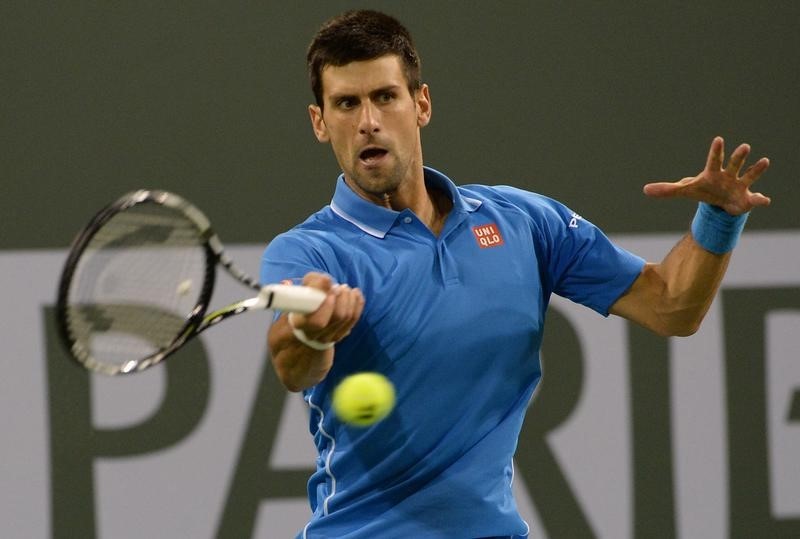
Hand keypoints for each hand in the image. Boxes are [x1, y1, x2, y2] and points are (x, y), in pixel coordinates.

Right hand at [288, 272, 363, 344]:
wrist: (306, 316)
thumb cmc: (305, 298)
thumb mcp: (304, 287)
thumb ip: (313, 282)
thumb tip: (326, 280)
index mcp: (300, 323)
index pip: (317, 321)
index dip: (328, 305)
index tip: (332, 288)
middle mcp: (314, 334)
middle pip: (337, 317)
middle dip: (342, 298)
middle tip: (339, 286)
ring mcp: (328, 337)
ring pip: (347, 317)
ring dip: (350, 299)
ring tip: (345, 288)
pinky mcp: (340, 334)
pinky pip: (354, 319)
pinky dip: (357, 303)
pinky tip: (355, 293)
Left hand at [643, 136, 770, 214]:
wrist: (720, 202)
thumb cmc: (703, 191)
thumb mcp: (685, 191)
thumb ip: (667, 190)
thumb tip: (645, 190)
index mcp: (713, 172)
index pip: (713, 160)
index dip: (716, 150)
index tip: (719, 139)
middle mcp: (728, 175)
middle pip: (733, 164)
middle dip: (739, 156)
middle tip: (745, 146)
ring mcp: (740, 185)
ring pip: (749, 176)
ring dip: (756, 170)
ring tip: (764, 161)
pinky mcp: (747, 198)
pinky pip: (756, 199)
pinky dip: (761, 200)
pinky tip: (765, 200)